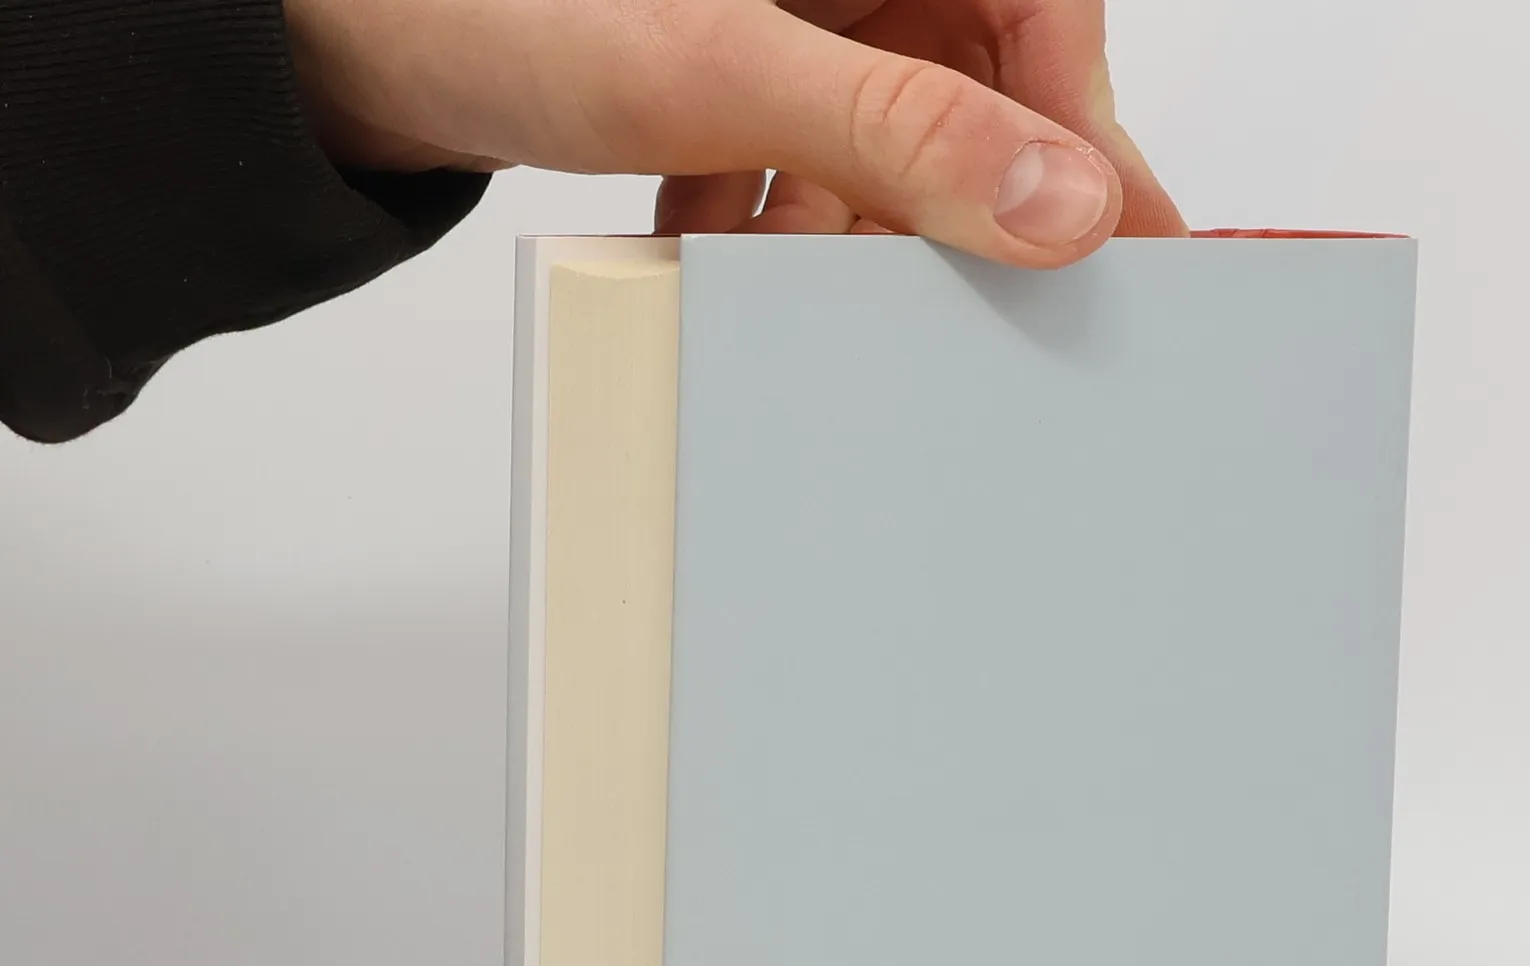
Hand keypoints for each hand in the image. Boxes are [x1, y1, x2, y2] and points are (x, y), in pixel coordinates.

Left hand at [285, 0, 1184, 267]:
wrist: (328, 36)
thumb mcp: (716, 66)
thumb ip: (896, 132)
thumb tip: (1053, 203)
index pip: (1043, 8)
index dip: (1088, 136)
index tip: (1126, 249)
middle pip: (976, 81)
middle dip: (952, 199)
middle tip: (967, 297)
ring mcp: (792, 5)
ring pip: (893, 136)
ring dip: (854, 224)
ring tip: (795, 268)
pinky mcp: (738, 63)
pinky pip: (812, 154)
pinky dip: (782, 215)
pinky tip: (729, 241)